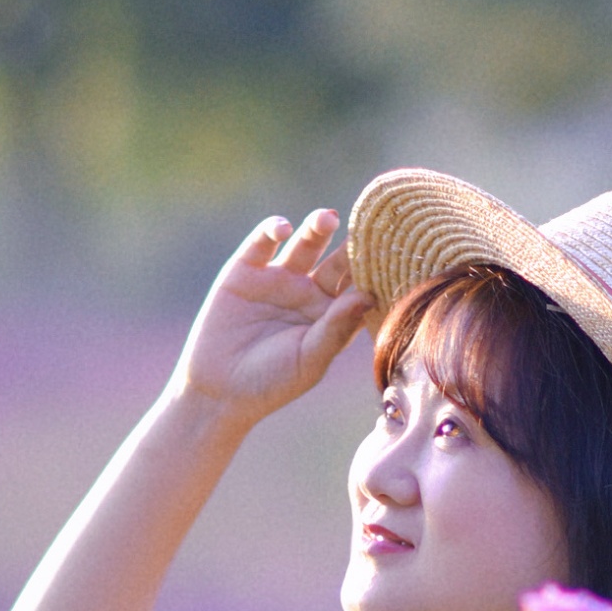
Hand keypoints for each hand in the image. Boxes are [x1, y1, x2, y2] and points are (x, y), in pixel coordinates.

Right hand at [174, 209, 370, 425]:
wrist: (218, 391)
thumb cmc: (272, 383)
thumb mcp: (309, 359)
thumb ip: (337, 328)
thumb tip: (368, 295)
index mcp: (331, 315)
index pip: (358, 285)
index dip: (374, 269)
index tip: (393, 252)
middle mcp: (308, 292)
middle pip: (337, 260)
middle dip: (350, 243)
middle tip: (365, 227)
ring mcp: (278, 278)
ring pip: (305, 243)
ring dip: (317, 227)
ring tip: (327, 219)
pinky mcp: (245, 269)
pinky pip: (262, 242)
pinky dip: (272, 230)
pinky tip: (283, 229)